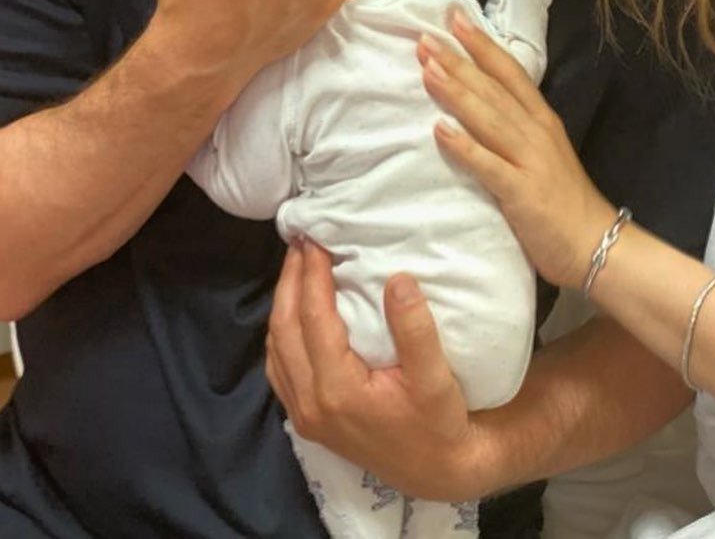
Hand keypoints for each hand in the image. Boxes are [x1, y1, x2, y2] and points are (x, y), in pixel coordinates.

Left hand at [266, 241, 492, 500]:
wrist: (437, 473)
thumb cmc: (439, 422)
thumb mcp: (435, 377)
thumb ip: (414, 328)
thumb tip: (397, 278)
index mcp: (338, 390)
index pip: (313, 319)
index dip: (311, 276)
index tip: (314, 240)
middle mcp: (311, 404)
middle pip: (284, 330)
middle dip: (289, 282)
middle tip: (299, 243)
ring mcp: (304, 415)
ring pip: (275, 348)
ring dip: (283, 304)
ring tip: (296, 268)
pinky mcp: (307, 420)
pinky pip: (280, 367)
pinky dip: (283, 333)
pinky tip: (296, 312)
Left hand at [418, 12, 612, 290]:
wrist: (596, 244)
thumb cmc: (563, 200)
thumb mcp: (543, 151)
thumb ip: (514, 127)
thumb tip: (478, 102)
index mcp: (541, 119)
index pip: (509, 72)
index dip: (481, 44)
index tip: (453, 18)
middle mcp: (536, 131)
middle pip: (492, 89)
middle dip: (458, 61)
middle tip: (425, 37)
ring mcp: (530, 160)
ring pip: (488, 118)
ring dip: (456, 91)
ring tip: (427, 69)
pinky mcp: (521, 191)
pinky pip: (488, 164)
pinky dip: (464, 146)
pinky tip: (440, 129)